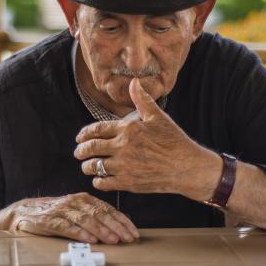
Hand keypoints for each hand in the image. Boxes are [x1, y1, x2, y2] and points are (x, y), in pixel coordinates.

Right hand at [0, 192, 138, 243]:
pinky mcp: (48, 220)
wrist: (22, 212)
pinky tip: (89, 240)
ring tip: (113, 240)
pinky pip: (66, 227)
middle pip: (99, 214)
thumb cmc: (54, 213)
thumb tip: (117, 229)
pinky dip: (79, 233)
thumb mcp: (75, 211)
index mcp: (84, 199)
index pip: (108, 209)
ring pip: (85, 219)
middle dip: (116, 227)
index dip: (122, 221)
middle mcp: (74, 202)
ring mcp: (61, 210)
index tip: (133, 232)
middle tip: (128, 238)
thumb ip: (93, 216)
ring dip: (101, 230)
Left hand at [74, 78, 222, 200]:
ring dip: (87, 167)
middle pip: (91, 148)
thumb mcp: (158, 117)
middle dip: (81, 151)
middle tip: (78, 153)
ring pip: (95, 167)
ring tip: (86, 167)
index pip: (97, 130)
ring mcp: (124, 166)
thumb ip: (142, 100)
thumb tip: (134, 82)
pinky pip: (104, 183)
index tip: (79, 138)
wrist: (186, 167)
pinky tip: (99, 180)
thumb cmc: (174, 140)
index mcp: (127, 129)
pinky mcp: (128, 183)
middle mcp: (122, 147)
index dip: (85, 134)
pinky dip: (98, 181)